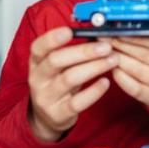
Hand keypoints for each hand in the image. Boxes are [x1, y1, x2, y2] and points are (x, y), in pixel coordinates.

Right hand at [28, 27, 117, 141]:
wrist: (48, 117)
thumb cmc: (58, 84)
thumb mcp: (59, 67)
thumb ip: (73, 51)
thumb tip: (98, 34)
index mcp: (36, 62)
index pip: (38, 48)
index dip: (52, 38)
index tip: (69, 31)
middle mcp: (37, 79)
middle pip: (56, 60)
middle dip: (83, 52)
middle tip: (106, 47)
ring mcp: (46, 98)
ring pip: (69, 79)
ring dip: (94, 67)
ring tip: (112, 60)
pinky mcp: (58, 114)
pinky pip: (77, 102)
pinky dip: (94, 91)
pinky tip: (105, 82)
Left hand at [107, 36, 148, 108]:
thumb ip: (147, 37)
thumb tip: (121, 26)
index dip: (133, 34)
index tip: (115, 29)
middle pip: (145, 54)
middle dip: (122, 45)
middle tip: (105, 40)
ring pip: (139, 70)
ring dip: (119, 60)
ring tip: (106, 54)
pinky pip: (135, 88)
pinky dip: (121, 78)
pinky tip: (113, 70)